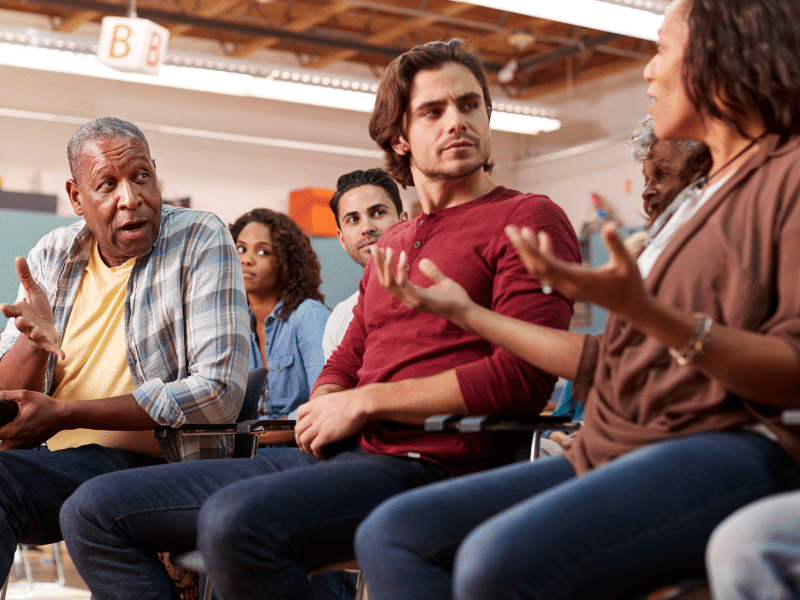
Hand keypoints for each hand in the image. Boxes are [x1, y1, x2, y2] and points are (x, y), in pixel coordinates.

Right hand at [0, 257, 63, 359]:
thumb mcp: (33, 291)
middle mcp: (25, 324)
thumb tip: (19, 257)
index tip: (3, 307)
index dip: (7, 309)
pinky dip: (56, 352)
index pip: (11, 311)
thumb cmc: (36, 308)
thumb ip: (25, 276)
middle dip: (19, 323)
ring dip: (34, 334)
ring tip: (36, 333)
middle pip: (20, 324)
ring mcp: (36, 334)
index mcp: (20, 312)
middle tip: (18, 320)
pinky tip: (63, 356)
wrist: (45, 328)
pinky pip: (51, 348)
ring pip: (33, 335)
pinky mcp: (47, 342)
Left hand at [0, 389, 61, 448]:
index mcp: (12, 431)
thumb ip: (7, 394)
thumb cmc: (46, 406)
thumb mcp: (25, 395)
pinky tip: (20, 431)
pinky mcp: (30, 446)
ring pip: (6, 450)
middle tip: (3, 427)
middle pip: (0, 449)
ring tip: (9, 429)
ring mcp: (24, 446)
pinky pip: (17, 449)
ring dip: (5, 442)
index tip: (0, 419)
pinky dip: (14, 443)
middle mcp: (16, 442)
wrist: (64, 415)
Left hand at [294, 387, 370, 457]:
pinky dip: (315, 452)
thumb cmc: (354, 401)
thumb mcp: (335, 399)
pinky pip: (314, 447)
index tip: (304, 430)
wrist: (361, 403)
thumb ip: (327, 405)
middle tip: (304, 445)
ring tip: (312, 452)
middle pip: (298, 429)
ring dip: (306, 448)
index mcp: (316, 403)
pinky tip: (321, 454)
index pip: (299, 413)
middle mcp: (314, 414)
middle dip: (299, 439)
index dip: (298, 423)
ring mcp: (319, 425)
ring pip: (303, 440)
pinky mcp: (326, 435)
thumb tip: (330, 412)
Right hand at [371, 246, 474, 328]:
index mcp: (410, 295)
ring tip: (390, 249)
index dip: (383, 267)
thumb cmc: (454, 298)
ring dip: (387, 265)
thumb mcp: (441, 281)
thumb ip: (432, 272)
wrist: (465, 310)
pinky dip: (401, 268)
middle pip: (385, 281)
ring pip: (389, 282)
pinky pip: (403, 283)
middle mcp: (407, 299)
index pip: (389, 281)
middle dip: (379, 264)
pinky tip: (403, 255)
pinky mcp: (418, 299)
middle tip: (375, 247)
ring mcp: (411, 300)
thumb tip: (422, 261)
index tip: (382, 251)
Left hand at [506, 222, 652, 323]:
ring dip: (529, 251)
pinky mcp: (568, 285)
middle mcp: (568, 285)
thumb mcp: (627, 263)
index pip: (545, 264)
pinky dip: (543, 254)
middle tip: (509, 228)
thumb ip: (616, 245)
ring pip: (540, 269)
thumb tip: (609, 225)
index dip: (529, 249)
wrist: (631, 308)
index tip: (517, 233)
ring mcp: (566, 287)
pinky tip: (543, 238)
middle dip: (521, 248)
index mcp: (578, 279)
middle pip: (536, 267)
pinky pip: (549, 270)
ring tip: (521, 230)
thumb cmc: (631, 285)